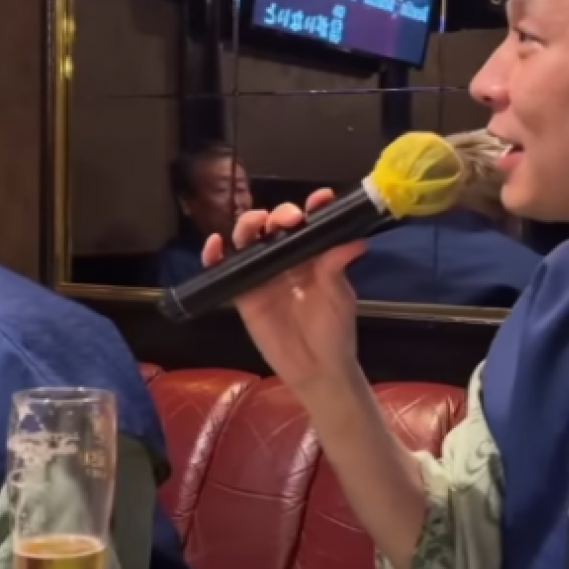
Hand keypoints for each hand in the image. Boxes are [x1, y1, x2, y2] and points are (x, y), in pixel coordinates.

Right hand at [201, 189, 364, 391]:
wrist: (317, 370)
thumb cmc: (334, 331)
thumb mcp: (340, 296)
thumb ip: (337, 266)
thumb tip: (354, 240)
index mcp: (313, 255)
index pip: (310, 224)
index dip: (313, 207)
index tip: (320, 198)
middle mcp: (286, 259)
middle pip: (275, 225)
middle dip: (280, 214)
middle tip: (290, 219)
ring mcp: (263, 275)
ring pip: (249, 240)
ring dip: (247, 225)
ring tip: (254, 224)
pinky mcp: (244, 294)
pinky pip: (226, 270)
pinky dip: (215, 255)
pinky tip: (215, 245)